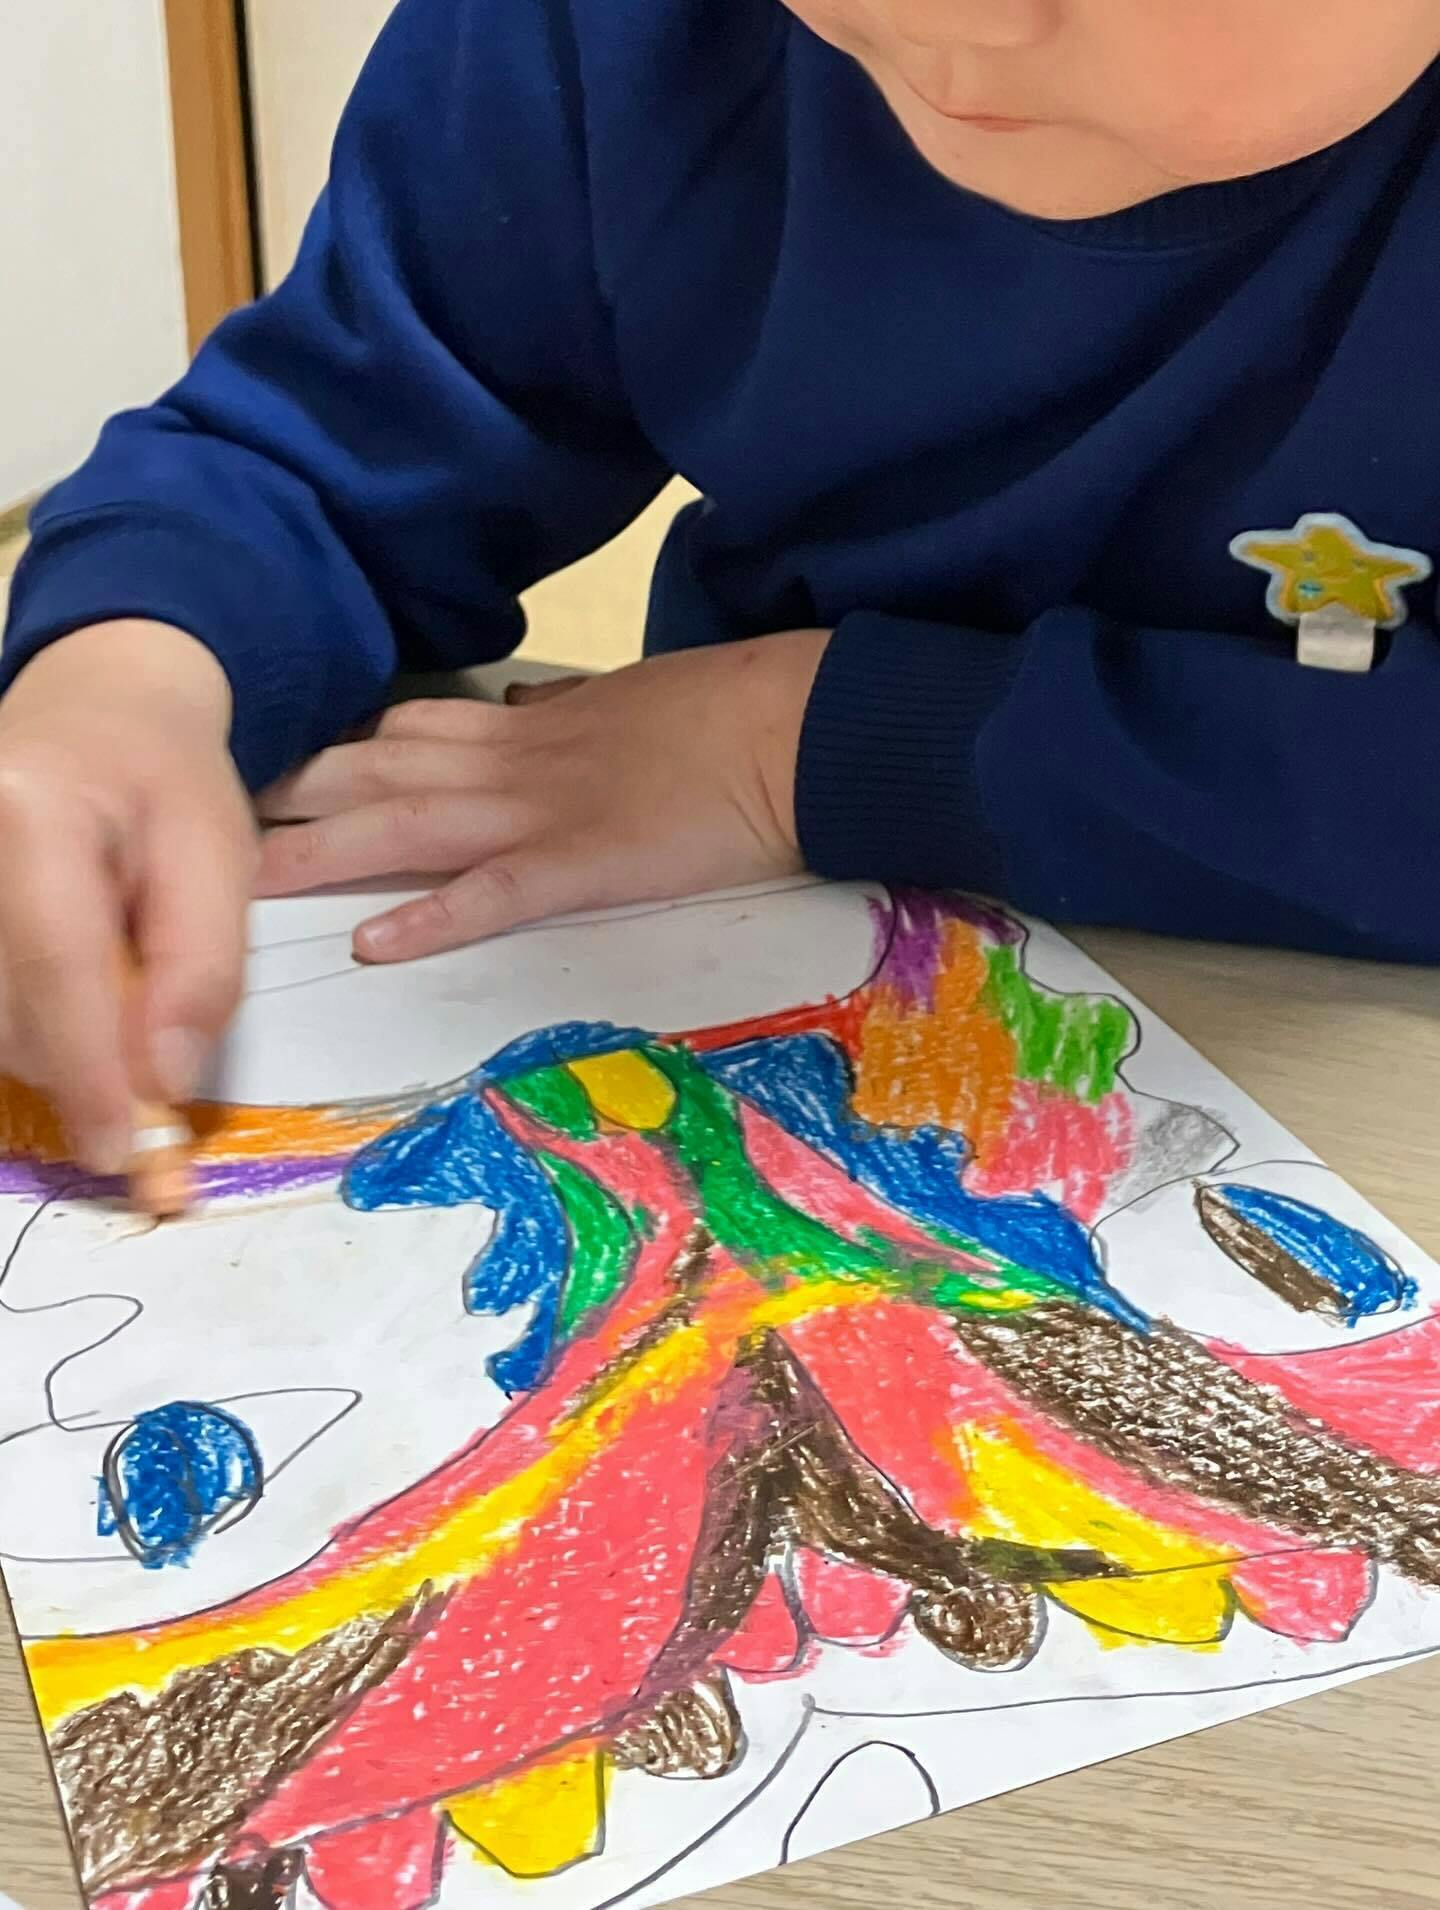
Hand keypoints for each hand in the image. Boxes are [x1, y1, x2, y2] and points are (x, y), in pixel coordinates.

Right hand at [0, 622, 254, 1171]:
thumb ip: (200, 970)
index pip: (55, 967)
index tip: (124, 1153)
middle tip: (148, 1090)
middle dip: (82, 1072)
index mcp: (32, 813)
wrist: (95, 713)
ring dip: (55, 1051)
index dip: (89, 1074)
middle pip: (7, 1013)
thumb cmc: (165, 780)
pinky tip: (72, 1000)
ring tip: (113, 997)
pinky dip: (28, 1027)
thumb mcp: (220, 858)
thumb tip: (162, 1084)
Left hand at [256, 630, 831, 959]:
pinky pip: (496, 892)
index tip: (267, 767)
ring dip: (325, 853)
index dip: (330, 752)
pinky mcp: (587, 862)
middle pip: (377, 774)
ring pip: (409, 826)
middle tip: (206, 822)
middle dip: (290, 798)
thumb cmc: (723, 715)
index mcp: (527, 728)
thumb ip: (563, 710)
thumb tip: (524, 706)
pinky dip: (433, 915)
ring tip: (244, 883)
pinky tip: (376, 942)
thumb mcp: (627, 697)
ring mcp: (543, 811)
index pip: (405, 733)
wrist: (793, 727)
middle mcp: (513, 762)